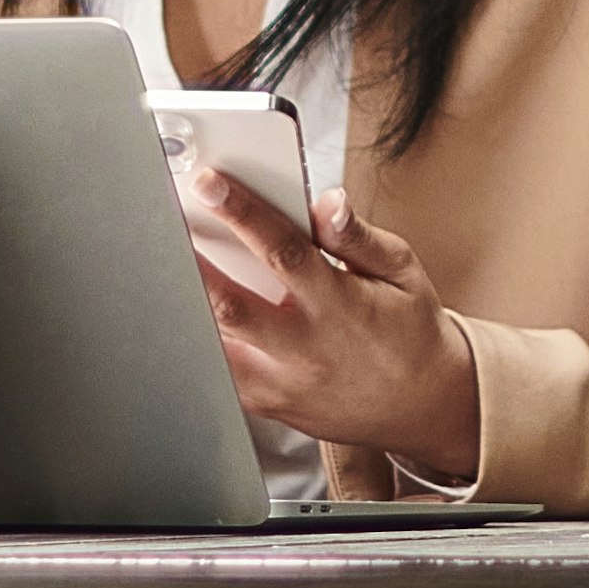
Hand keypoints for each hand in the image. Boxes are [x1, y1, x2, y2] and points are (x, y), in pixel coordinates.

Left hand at [177, 156, 485, 486]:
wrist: (425, 405)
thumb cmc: (411, 331)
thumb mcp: (402, 273)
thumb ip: (359, 237)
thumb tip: (327, 202)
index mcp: (341, 306)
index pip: (284, 252)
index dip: (242, 213)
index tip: (208, 182)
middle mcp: (307, 349)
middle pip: (230, 304)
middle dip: (190, 260)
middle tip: (163, 222)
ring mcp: (283, 383)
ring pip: (215, 341)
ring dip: (186, 300)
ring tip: (165, 259)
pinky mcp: (268, 405)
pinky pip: (219, 370)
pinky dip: (198, 336)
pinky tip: (188, 306)